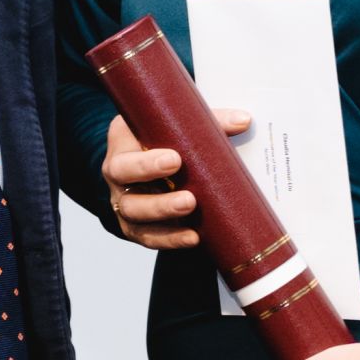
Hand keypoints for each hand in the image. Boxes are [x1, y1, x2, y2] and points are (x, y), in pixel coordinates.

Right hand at [98, 107, 247, 250]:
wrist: (144, 162)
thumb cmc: (161, 137)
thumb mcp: (175, 124)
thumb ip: (207, 121)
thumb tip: (243, 120)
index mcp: (122, 141)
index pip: (127, 152)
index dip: (146, 162)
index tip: (176, 160)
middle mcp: (116, 172)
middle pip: (126, 186)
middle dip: (156, 193)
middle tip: (189, 197)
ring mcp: (123, 200)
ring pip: (134, 212)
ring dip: (163, 214)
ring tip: (191, 211)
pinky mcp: (134, 225)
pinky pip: (147, 236)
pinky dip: (169, 239)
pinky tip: (192, 237)